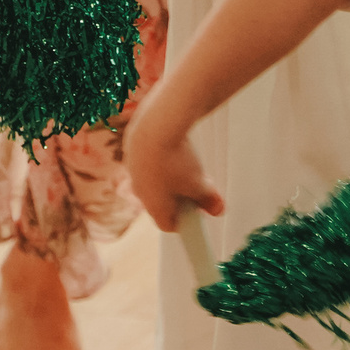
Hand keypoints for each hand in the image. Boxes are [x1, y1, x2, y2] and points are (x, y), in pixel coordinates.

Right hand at [125, 103, 222, 232]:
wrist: (155, 125)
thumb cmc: (176, 160)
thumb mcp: (199, 183)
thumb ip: (208, 199)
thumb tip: (218, 210)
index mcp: (154, 206)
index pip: (167, 224)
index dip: (185, 222)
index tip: (197, 213)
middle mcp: (139, 192)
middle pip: (160, 201)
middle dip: (179, 196)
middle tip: (196, 186)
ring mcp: (133, 170)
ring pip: (153, 180)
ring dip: (169, 177)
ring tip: (186, 163)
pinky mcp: (132, 150)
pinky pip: (148, 161)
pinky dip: (160, 158)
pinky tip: (174, 146)